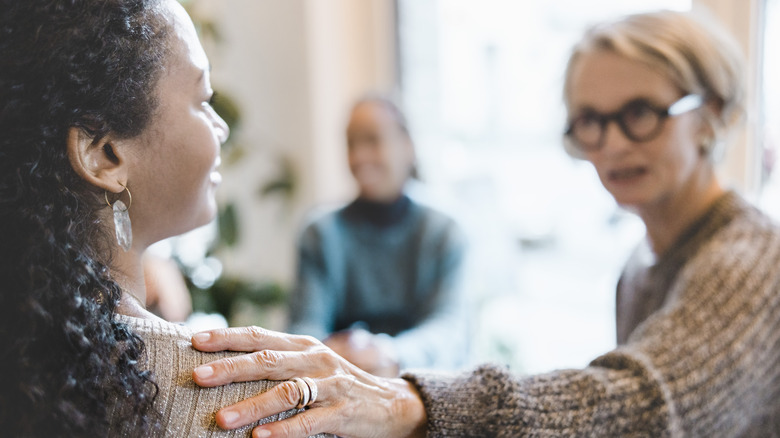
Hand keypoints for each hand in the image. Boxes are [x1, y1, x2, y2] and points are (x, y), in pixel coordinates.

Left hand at [191, 326, 426, 437]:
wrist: (391, 405)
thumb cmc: (339, 385)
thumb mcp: (310, 365)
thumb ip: (279, 361)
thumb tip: (228, 361)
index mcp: (303, 345)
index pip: (260, 336)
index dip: (227, 337)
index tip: (194, 340)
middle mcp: (315, 359)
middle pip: (267, 361)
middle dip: (229, 368)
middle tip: (197, 377)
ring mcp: (330, 385)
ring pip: (286, 392)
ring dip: (251, 406)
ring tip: (221, 419)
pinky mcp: (343, 412)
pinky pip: (308, 422)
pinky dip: (283, 430)